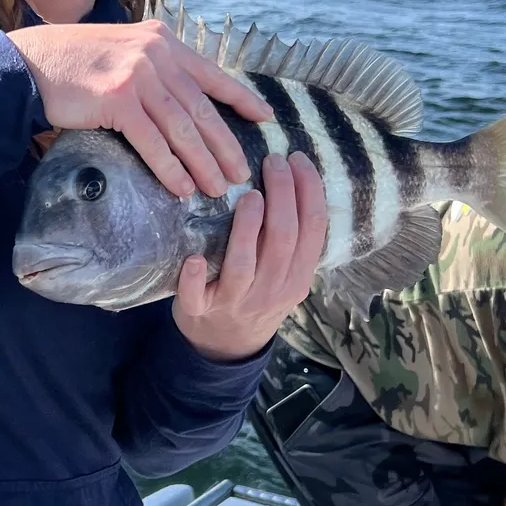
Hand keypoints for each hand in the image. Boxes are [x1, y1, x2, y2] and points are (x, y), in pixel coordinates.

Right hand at [8, 20, 271, 197]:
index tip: (265, 117)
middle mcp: (156, 54)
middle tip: (244, 173)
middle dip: (226, 144)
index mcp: (163, 42)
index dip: (241, 98)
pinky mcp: (117, 98)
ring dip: (204, 163)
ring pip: (183, 128)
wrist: (31, 62)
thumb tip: (183, 103)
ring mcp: (138, 75)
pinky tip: (182, 187)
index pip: (212, 73)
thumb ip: (154, 67)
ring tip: (219, 188)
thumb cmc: (75, 63)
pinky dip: (171, 168)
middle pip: (202, 107)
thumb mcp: (124, 52)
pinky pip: (152, 141)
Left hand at [173, 153, 326, 360]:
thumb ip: (291, 239)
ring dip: (247, 229)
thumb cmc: (256, 294)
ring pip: (245, 265)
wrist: (227, 346)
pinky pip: (197, 296)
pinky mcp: (200, 311)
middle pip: (282, 239)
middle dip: (282, 195)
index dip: (309, 191)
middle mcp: (271, 290)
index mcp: (297, 277)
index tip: (298, 158)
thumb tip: (294, 178)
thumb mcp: (285, 273)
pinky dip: (194, 277)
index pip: (312, 229)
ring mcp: (236, 302)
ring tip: (249, 196)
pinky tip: (193, 258)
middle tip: (274, 161)